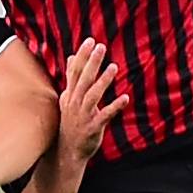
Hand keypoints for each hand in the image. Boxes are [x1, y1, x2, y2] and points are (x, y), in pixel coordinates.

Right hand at [58, 39, 130, 164]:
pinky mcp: (92, 128)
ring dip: (103, 81)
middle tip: (101, 47)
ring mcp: (83, 116)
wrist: (67, 151)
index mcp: (70, 95)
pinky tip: (125, 98)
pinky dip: (114, 107)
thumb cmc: (71, 122)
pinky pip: (104, 116)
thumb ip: (72, 78)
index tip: (90, 41)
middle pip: (83, 80)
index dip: (82, 56)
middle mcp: (75, 103)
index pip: (75, 72)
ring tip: (114, 67)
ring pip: (92, 96)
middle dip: (92, 63)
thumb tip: (72, 57)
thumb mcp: (68, 98)